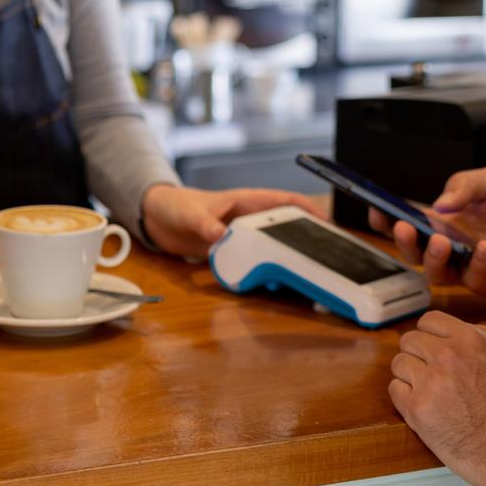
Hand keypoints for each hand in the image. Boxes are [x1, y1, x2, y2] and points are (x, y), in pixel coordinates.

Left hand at [140, 183, 325, 259]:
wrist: (157, 218)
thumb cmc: (176, 205)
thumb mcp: (191, 215)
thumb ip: (205, 225)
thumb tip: (221, 237)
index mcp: (247, 202)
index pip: (285, 201)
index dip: (308, 209)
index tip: (328, 224)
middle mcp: (249, 220)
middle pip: (284, 228)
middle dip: (304, 240)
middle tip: (322, 257)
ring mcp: (241, 238)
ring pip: (271, 248)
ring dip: (284, 260)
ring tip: (301, 276)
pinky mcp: (231, 253)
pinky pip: (253, 262)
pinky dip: (263, 272)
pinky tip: (271, 285)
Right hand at [368, 165, 485, 295]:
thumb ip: (464, 185)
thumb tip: (439, 204)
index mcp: (445, 220)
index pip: (408, 220)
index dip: (387, 218)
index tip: (376, 209)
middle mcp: (450, 246)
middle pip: (413, 252)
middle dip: (402, 242)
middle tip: (404, 228)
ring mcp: (466, 268)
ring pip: (435, 273)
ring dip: (433, 259)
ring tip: (441, 242)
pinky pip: (472, 280)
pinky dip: (476, 263)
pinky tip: (485, 248)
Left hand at [390, 310, 485, 485]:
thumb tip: (468, 336)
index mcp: (471, 340)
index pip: (430, 321)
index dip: (430, 335)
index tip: (432, 348)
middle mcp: (447, 355)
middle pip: (409, 340)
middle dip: (418, 355)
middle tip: (427, 373)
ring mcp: (431, 382)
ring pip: (399, 364)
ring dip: (409, 376)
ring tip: (425, 392)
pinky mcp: (418, 410)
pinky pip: (395, 390)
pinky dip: (404, 397)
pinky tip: (420, 407)